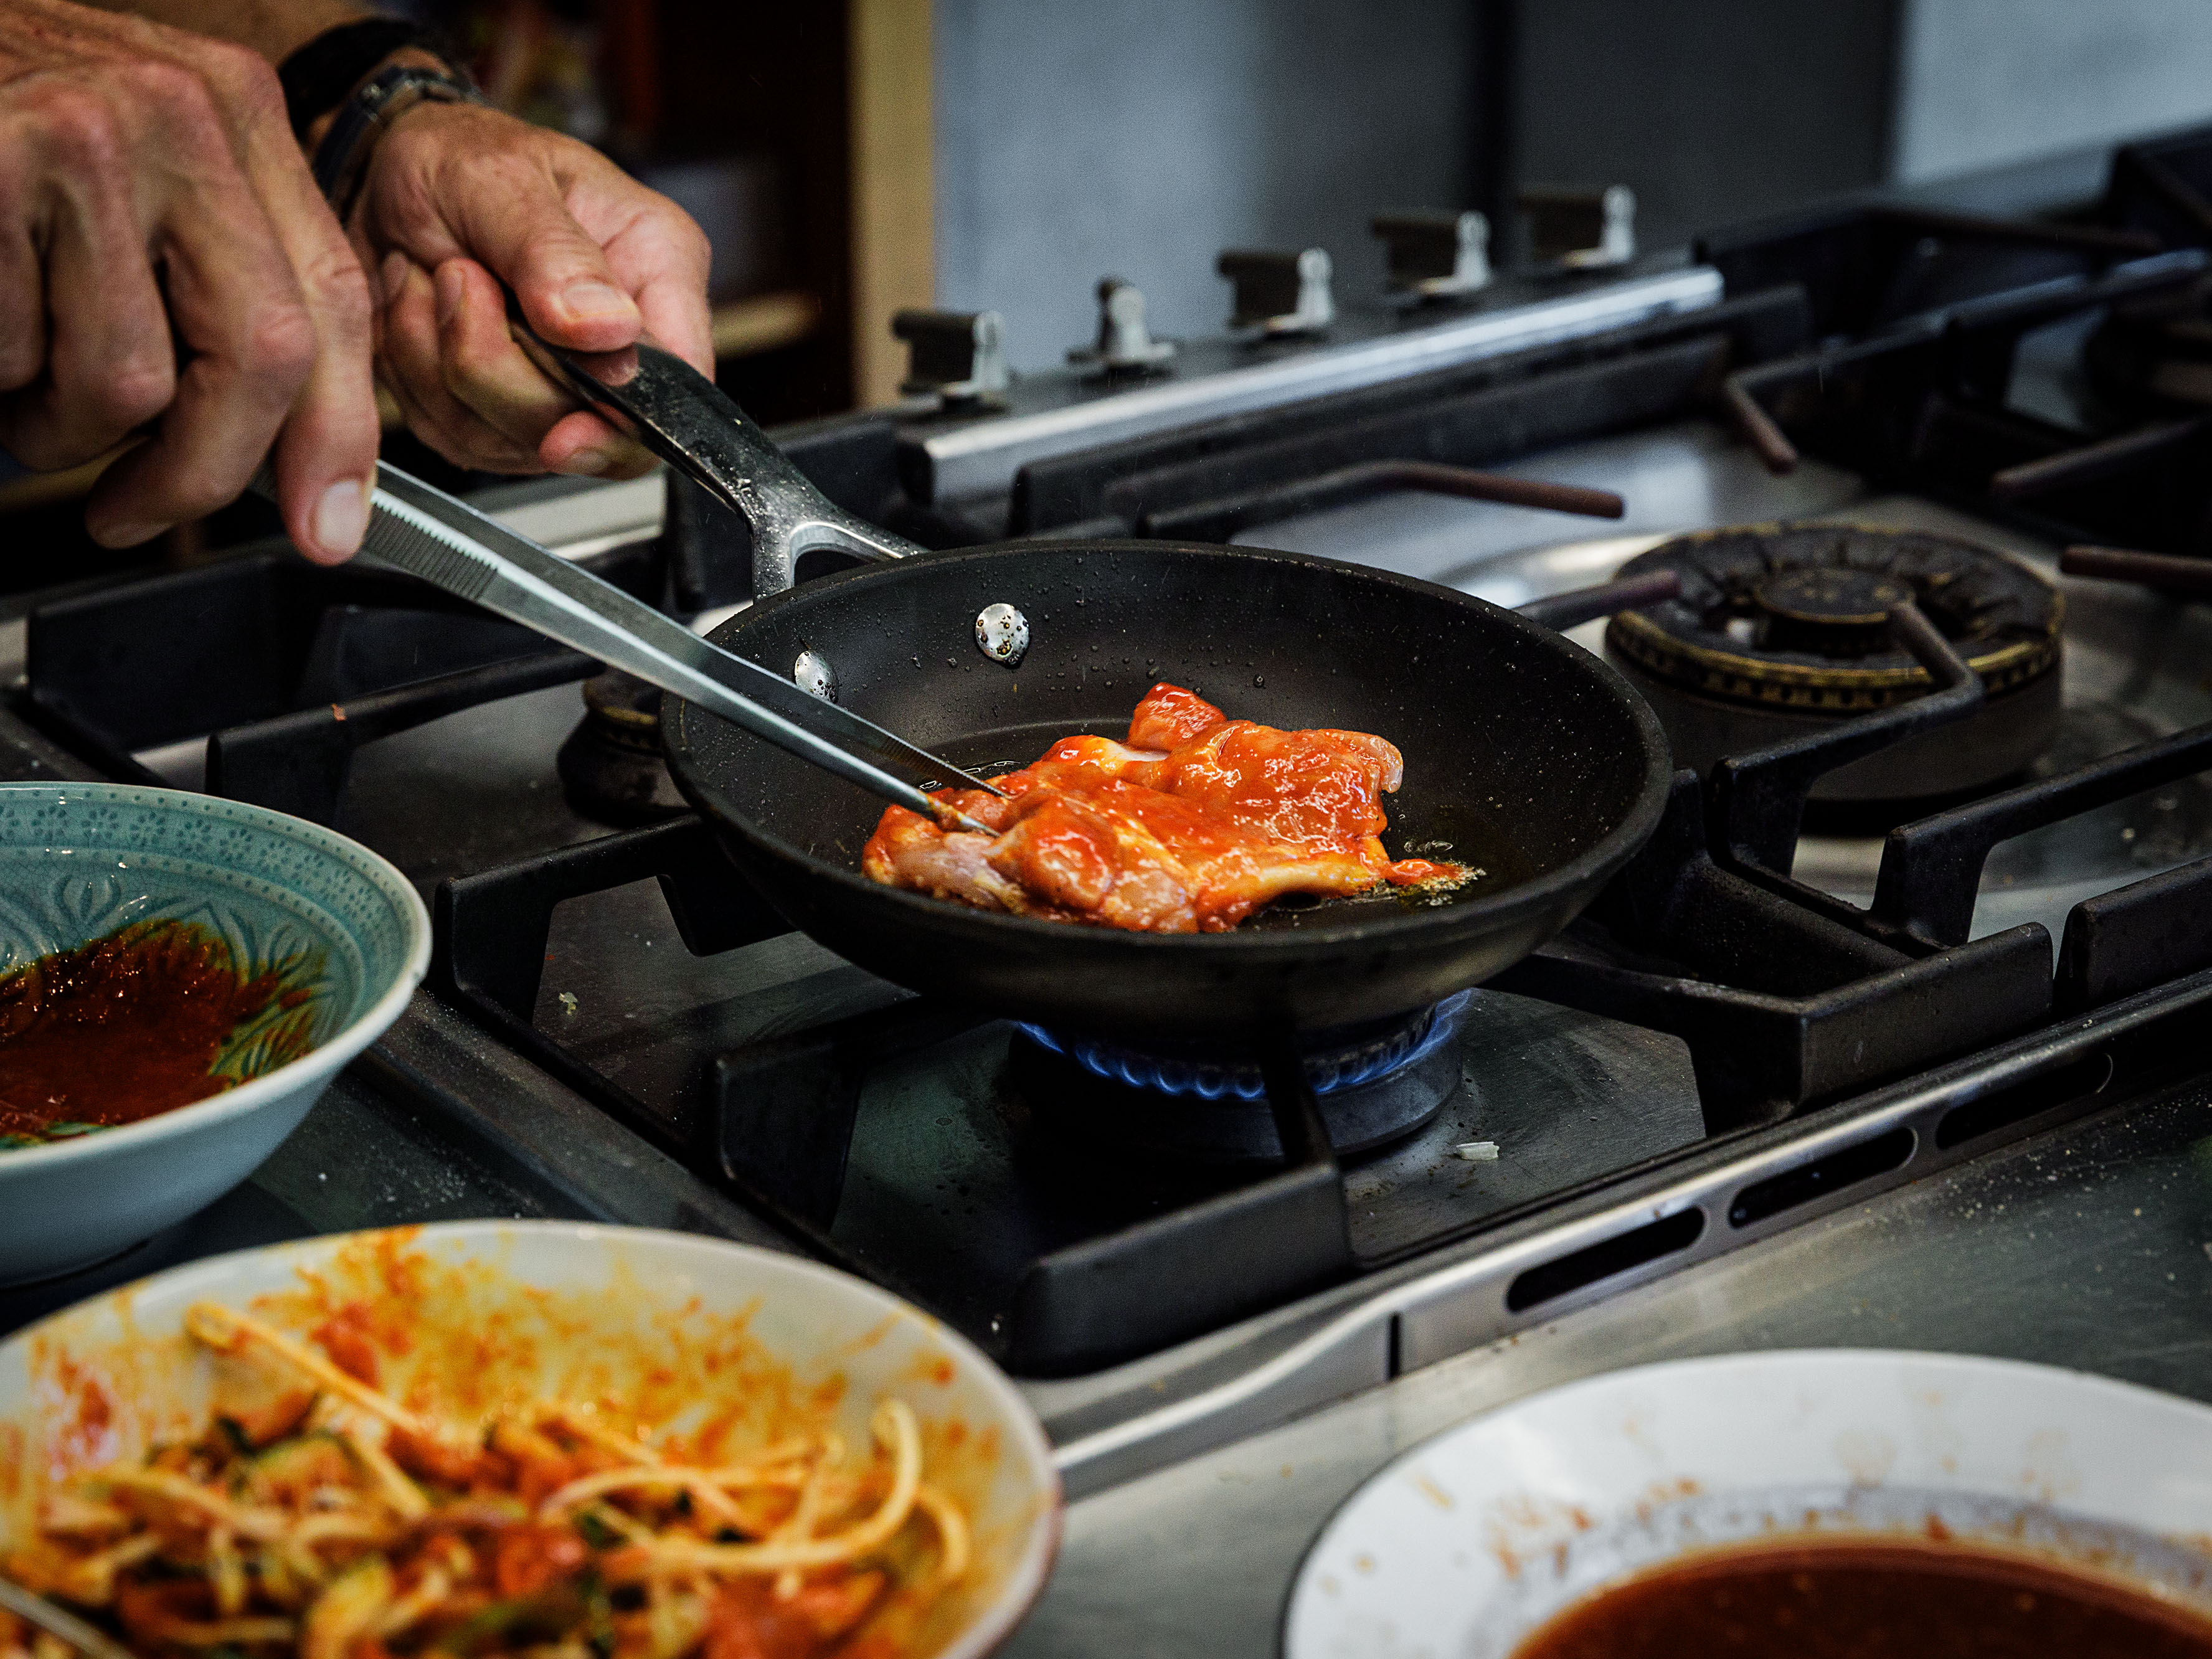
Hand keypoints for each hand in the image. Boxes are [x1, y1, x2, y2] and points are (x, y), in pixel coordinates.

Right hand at [0, 0, 376, 560]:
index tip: (328, 525)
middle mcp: (184, 116)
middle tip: (132, 512)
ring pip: (128, 383)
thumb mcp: (140, 173)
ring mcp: (92, 139)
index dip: (339, 435)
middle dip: (201, 471)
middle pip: (264, 356)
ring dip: (61, 426)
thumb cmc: (3, 129)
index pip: (335, 303)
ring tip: (17, 373)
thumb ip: (220, 274)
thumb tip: (287, 444)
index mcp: (239, 113)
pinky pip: (22, 357)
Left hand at [353, 98, 711, 476]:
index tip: (562, 434)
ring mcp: (563, 386)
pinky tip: (420, 316)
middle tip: (455, 276)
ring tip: (430, 282)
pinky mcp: (503, 412)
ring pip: (510, 439)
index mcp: (656, 269)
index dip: (622, 427)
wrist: (381, 172)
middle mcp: (622, 340)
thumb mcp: (498, 175)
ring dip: (440, 367)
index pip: (677, 386)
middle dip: (493, 366)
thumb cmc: (454, 153)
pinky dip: (416, 380)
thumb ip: (553, 251)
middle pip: (583, 425)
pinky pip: (460, 437)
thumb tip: (609, 328)